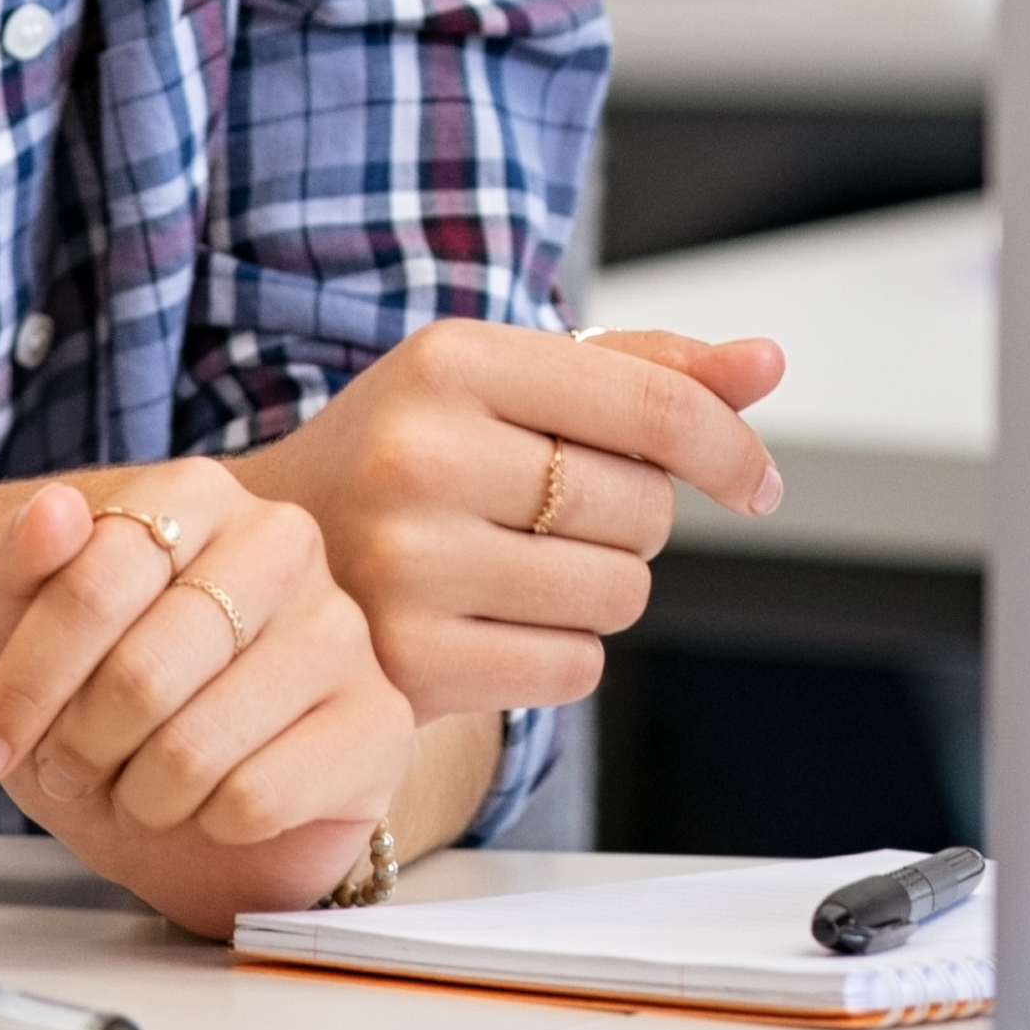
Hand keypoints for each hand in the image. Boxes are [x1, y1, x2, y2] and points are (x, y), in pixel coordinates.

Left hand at [0, 465, 410, 933]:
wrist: (187, 793)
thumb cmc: (99, 697)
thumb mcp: (15, 629)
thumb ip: (13, 563)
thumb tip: (53, 511)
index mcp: (197, 494)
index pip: (91, 583)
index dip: (21, 687)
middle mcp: (284, 541)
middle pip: (142, 674)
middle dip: (77, 748)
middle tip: (68, 768)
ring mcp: (341, 629)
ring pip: (196, 748)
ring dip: (138, 796)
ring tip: (138, 785)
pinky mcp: (378, 721)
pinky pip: (256, 800)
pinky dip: (205, 824)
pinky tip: (209, 804)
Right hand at [230, 319, 790, 721]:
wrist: (262, 558)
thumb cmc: (410, 456)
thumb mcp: (503, 383)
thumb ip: (644, 371)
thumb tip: (767, 362)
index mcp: (450, 360)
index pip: (653, 405)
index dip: (730, 448)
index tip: (758, 483)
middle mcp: (422, 455)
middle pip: (644, 507)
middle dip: (632, 519)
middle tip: (555, 515)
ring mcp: (408, 564)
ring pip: (620, 593)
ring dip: (600, 589)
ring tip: (519, 568)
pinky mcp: (409, 662)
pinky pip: (576, 669)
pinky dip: (561, 655)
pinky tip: (495, 625)